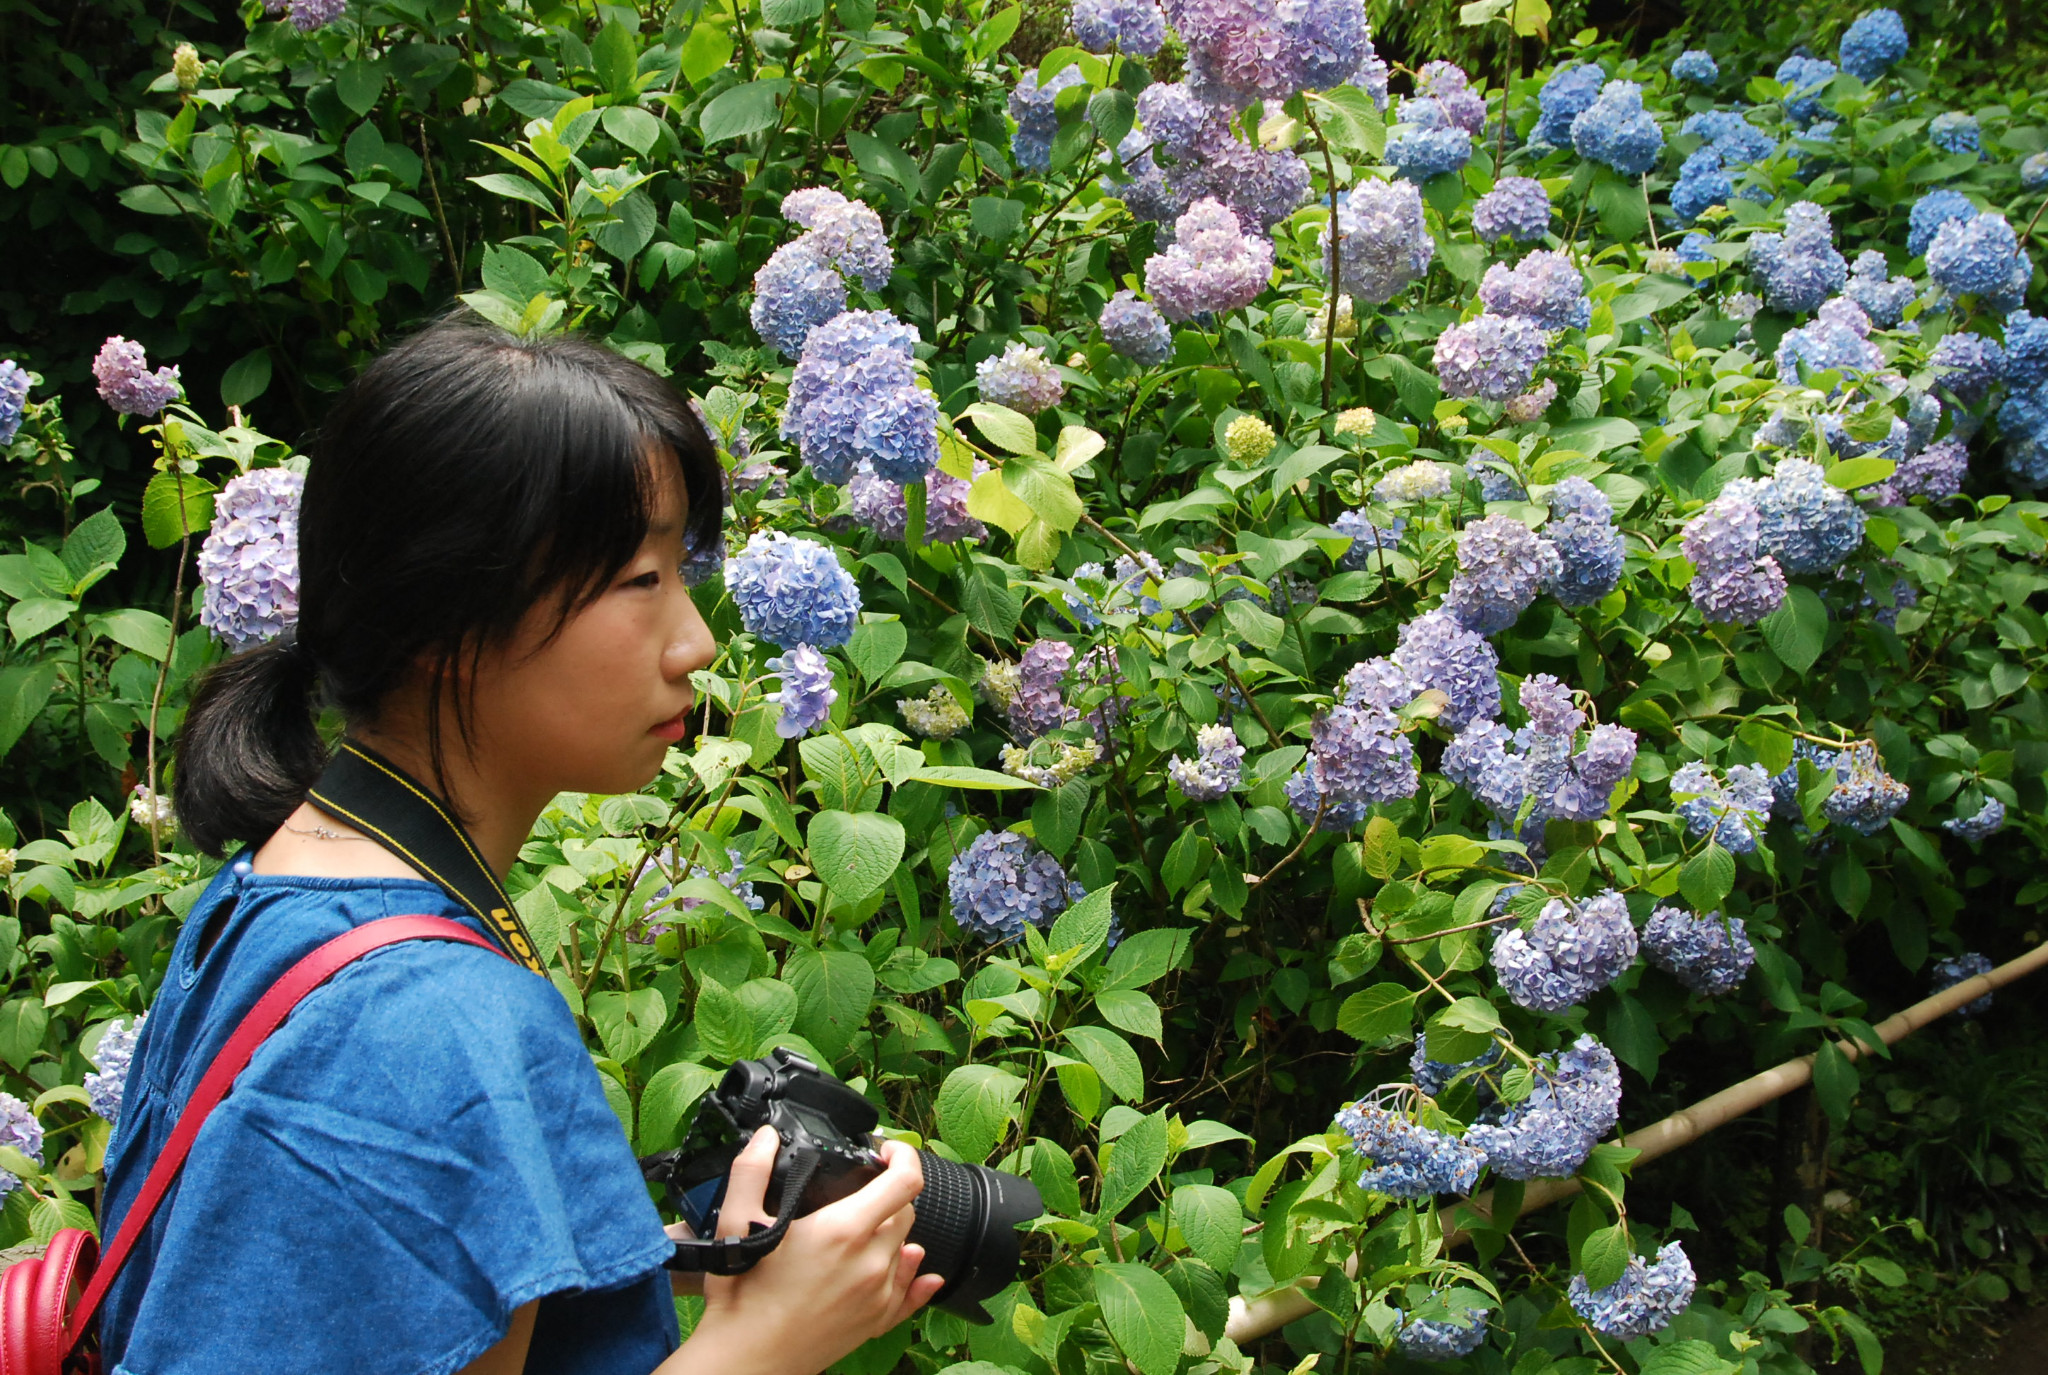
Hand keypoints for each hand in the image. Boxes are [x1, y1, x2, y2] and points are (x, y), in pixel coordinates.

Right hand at [667, 1127, 945, 1374]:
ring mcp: (878, 1296)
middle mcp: (871, 1263)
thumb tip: (766, 1137)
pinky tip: (915, 1266)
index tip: (888, 1150)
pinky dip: (915, 1275)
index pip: (905, 1182)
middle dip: (889, 1192)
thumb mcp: (736, 1224)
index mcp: (843, 1231)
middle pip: (905, 1211)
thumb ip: (751, 1171)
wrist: (746, 1359)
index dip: (904, 1155)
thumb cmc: (742, 1298)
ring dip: (892, 1231)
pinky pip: (912, 1293)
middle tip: (862, 1189)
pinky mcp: (876, 1322)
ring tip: (864, 1227)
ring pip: (906, 1246)